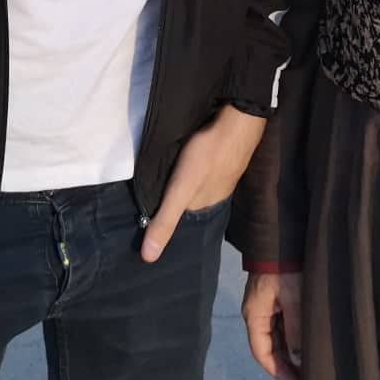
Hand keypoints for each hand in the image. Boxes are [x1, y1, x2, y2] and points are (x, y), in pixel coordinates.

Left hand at [140, 105, 267, 263]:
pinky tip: (185, 162)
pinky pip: (202, 170)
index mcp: (204, 207)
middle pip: (187, 204)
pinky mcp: (223, 157)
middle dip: (171, 204)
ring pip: (195, 187)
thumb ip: (166, 220)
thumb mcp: (181, 190)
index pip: (179, 221)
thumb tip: (148, 258)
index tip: (142, 222)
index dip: (162, 221)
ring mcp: (221, 176)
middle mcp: (214, 196)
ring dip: (183, 186)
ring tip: (163, 181)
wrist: (238, 121)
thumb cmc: (207, 156)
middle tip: (147, 198)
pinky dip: (192, 171)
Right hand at [242, 269, 302, 379]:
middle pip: (268, 347)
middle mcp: (257, 314)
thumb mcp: (295, 302)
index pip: (262, 353)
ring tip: (308, 364)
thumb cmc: (287, 270)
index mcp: (255, 316)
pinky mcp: (275, 299)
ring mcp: (265, 306)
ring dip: (290, 351)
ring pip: (276, 337)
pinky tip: (305, 344)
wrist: (283, 238)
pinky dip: (292, 337)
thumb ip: (296, 332)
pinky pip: (281, 325)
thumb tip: (298, 360)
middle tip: (307, 377)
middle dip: (285, 364)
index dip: (278, 371)